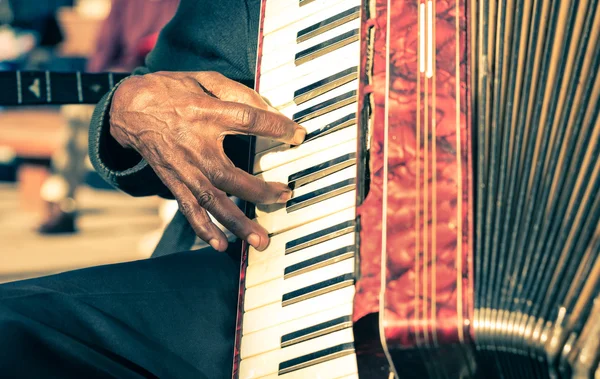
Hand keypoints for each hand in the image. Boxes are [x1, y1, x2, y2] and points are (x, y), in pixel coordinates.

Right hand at [109, 71, 305, 251]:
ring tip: (259, 240)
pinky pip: (189, 209)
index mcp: (205, 114)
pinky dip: (204, 228)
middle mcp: (195, 146)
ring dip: (237, 222)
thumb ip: (236, 92)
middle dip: (260, 191)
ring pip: (213, 201)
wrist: (129, 108)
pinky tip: (221, 244)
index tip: (299, 136)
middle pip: (231, 175)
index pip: (248, 121)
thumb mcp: (203, 79)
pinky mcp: (174, 182)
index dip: (276, 128)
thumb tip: (267, 108)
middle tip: (284, 197)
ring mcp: (184, 169)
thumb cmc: (170, 91)